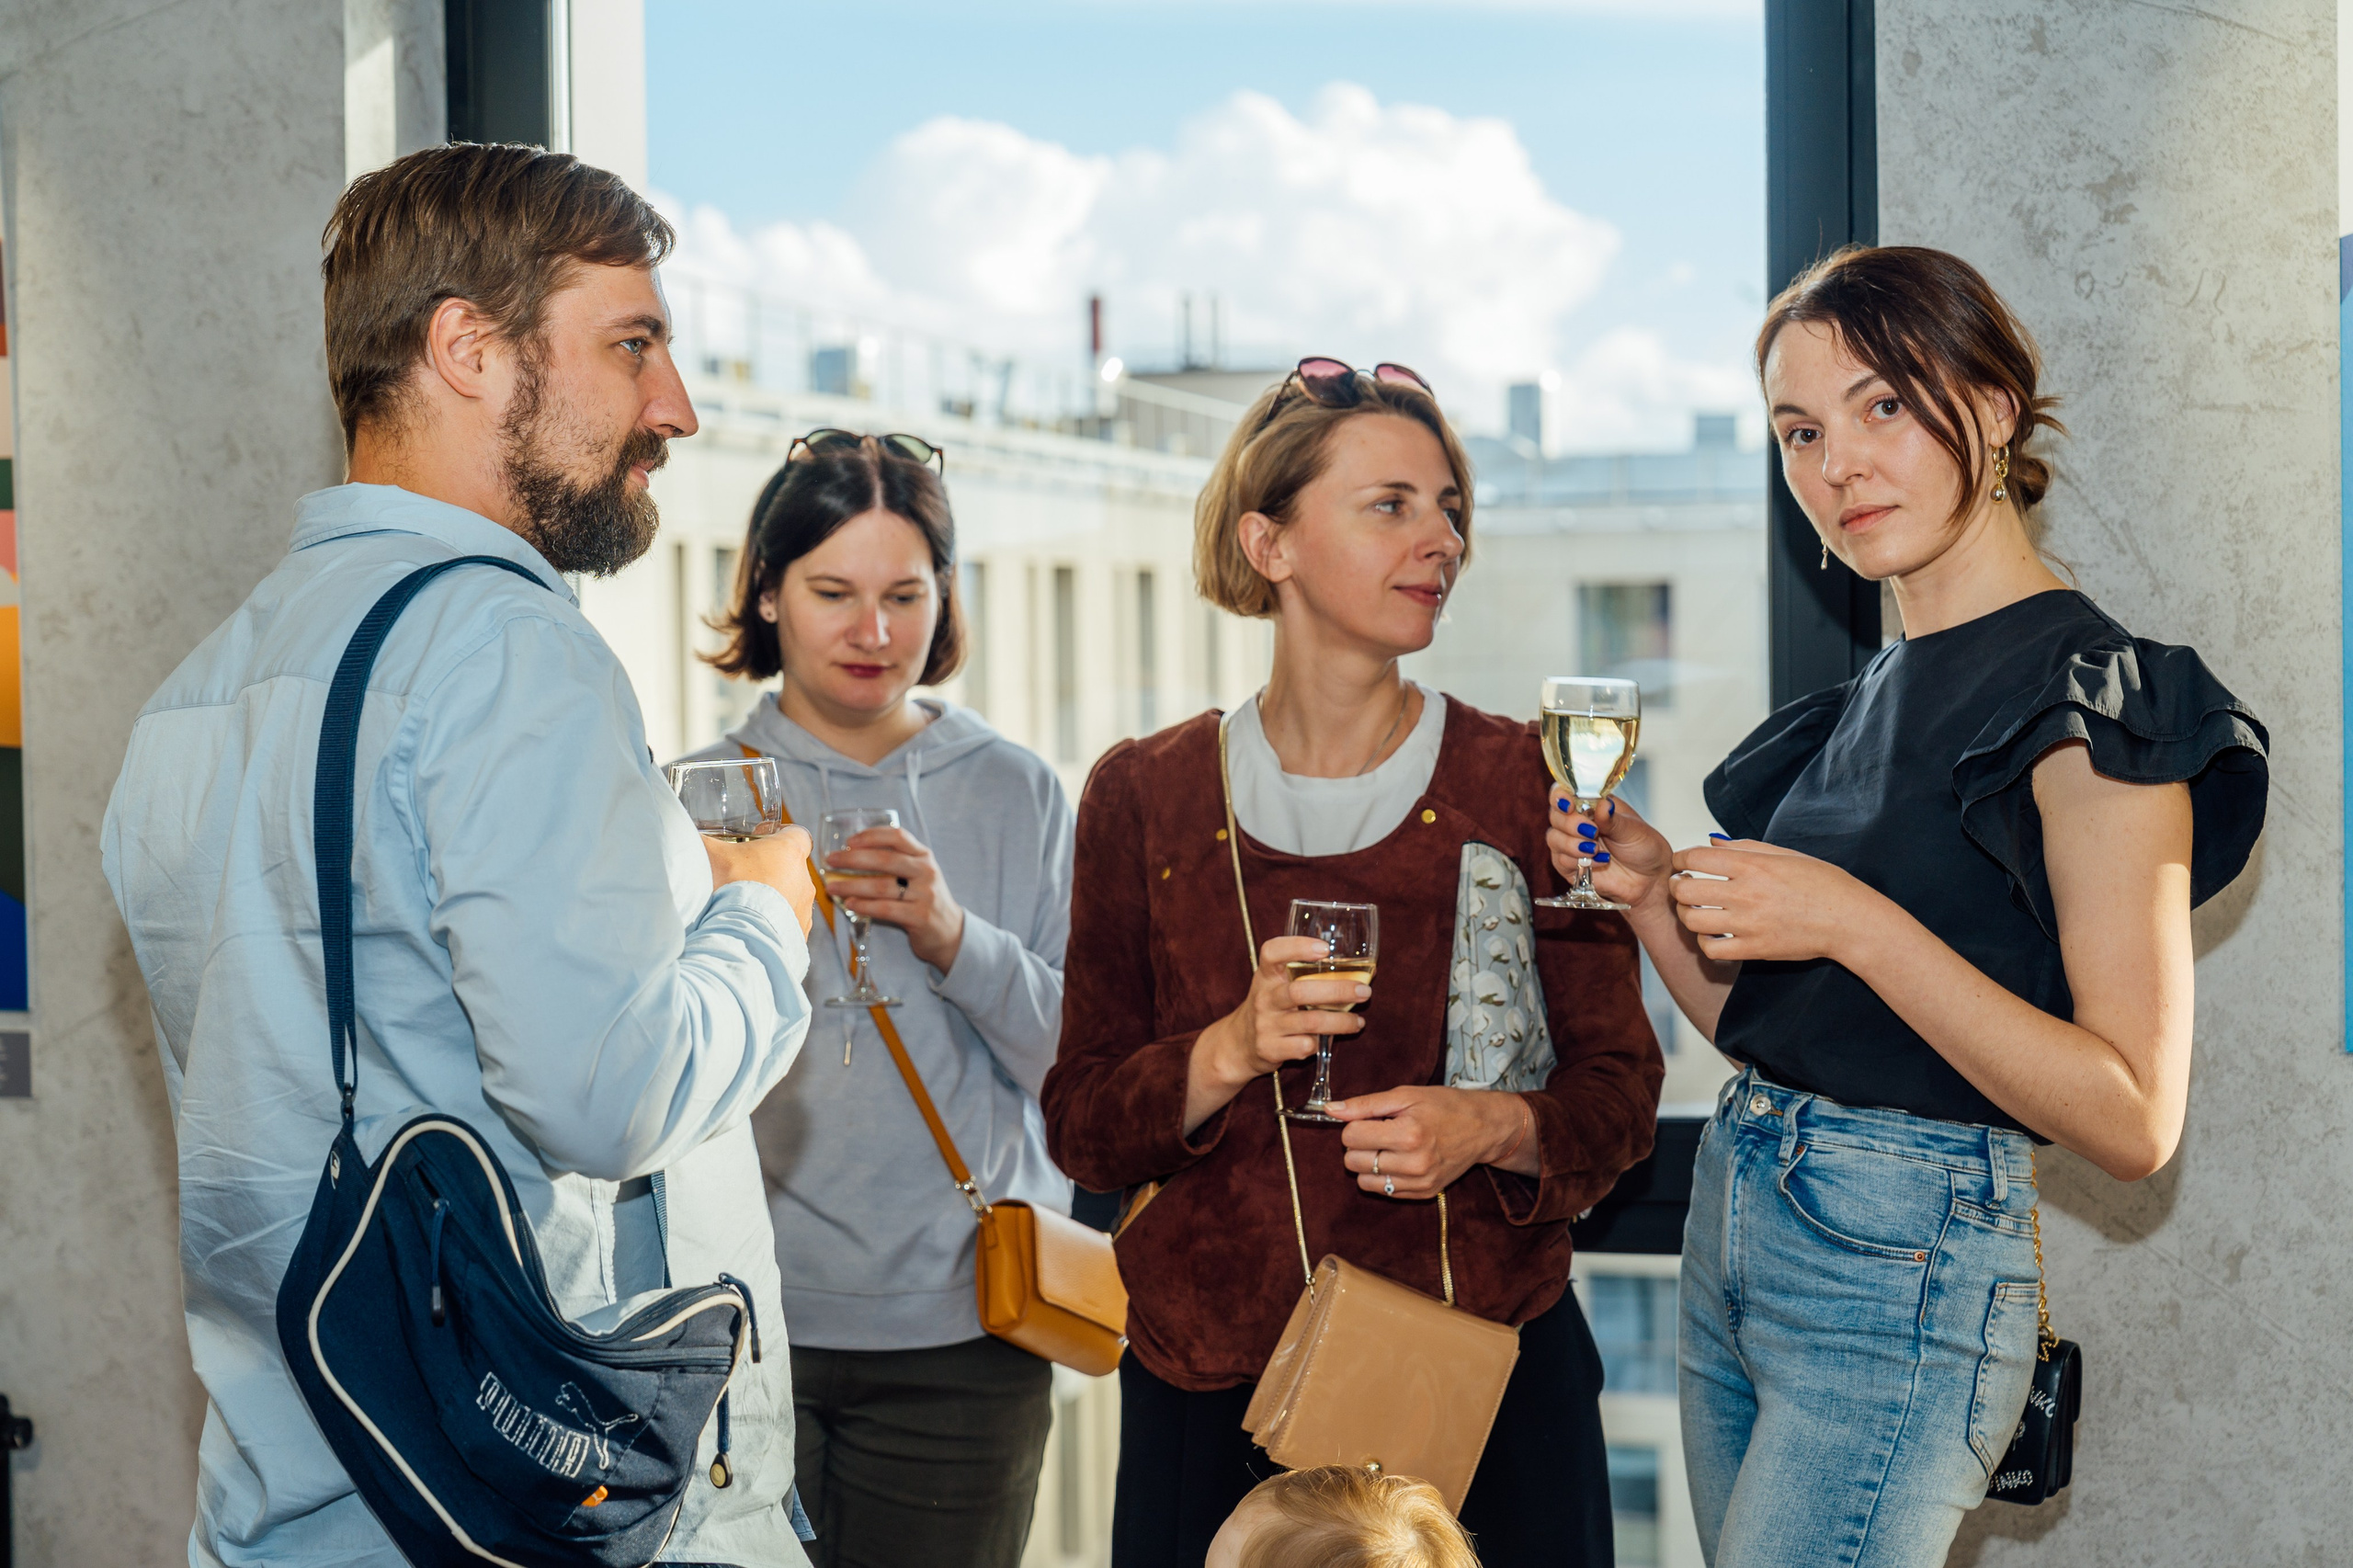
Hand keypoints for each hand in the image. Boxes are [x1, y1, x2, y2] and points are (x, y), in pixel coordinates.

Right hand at [705, 826, 816, 935]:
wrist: (735, 938)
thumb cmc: (725, 888)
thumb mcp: (708, 853)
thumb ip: (700, 839)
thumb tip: (683, 834)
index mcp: (789, 852)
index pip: (797, 834)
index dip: (780, 835)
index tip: (759, 840)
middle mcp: (803, 880)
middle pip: (791, 868)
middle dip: (770, 870)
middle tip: (743, 877)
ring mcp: (803, 910)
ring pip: (791, 898)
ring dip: (772, 899)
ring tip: (744, 907)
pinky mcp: (798, 934)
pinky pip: (787, 925)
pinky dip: (772, 925)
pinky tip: (750, 928)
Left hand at [823, 826, 966, 972]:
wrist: (949, 931)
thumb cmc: (924, 898)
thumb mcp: (918, 874)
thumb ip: (896, 861)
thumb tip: (852, 854)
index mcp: (924, 856)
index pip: (898, 836)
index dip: (871, 836)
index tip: (849, 841)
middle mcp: (926, 872)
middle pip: (885, 859)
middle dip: (853, 859)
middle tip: (830, 861)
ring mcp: (924, 895)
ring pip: (881, 886)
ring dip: (852, 885)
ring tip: (832, 887)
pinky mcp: (919, 917)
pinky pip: (885, 909)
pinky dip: (864, 906)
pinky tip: (849, 904)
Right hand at [1193, 936, 1370, 1095]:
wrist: (1238, 1044)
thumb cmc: (1271, 1007)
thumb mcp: (1275, 984)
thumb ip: (1302, 974)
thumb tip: (1358, 970)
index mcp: (1266, 975)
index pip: (1272, 952)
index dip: (1297, 946)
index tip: (1325, 948)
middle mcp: (1264, 998)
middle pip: (1299, 991)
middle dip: (1337, 991)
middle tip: (1364, 991)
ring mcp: (1265, 1024)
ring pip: (1309, 1022)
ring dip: (1340, 1022)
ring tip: (1358, 1022)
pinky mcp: (1269, 1048)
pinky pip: (1304, 1047)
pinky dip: (1320, 1044)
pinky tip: (1329, 1041)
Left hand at [1327, 1087, 1530, 1198]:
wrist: (1483, 1128)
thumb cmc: (1444, 1105)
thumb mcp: (1405, 1095)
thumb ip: (1366, 1104)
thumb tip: (1330, 1110)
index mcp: (1408, 1134)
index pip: (1351, 1137)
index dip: (1354, 1124)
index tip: (1371, 1119)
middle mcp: (1414, 1163)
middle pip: (1353, 1161)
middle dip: (1358, 1145)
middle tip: (1379, 1132)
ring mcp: (1420, 1182)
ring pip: (1363, 1182)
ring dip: (1368, 1164)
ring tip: (1388, 1148)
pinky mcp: (1424, 1194)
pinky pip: (1383, 1192)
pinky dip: (1383, 1177)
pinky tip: (1399, 1160)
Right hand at [1546, 789, 1674, 911]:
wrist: (1650, 878)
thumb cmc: (1644, 847)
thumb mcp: (1633, 830)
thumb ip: (1613, 819)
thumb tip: (1603, 804)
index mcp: (1592, 805)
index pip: (1564, 793)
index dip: (1560, 797)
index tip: (1568, 804)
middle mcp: (1578, 822)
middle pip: (1555, 816)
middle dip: (1570, 824)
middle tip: (1592, 832)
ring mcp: (1572, 844)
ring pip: (1553, 838)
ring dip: (1572, 844)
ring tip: (1596, 849)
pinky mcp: (1570, 865)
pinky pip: (1560, 860)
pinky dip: (1577, 860)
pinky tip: (1599, 861)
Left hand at [1667, 838, 1887, 964]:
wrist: (1848, 920)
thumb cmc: (1821, 882)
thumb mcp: (1785, 854)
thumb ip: (1744, 847)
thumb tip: (1711, 842)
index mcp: (1753, 865)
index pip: (1696, 857)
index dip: (1680, 859)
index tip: (1682, 863)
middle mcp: (1746, 893)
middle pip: (1686, 890)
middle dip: (1678, 886)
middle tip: (1682, 886)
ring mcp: (1748, 924)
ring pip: (1693, 920)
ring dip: (1686, 913)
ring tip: (1694, 909)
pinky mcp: (1754, 949)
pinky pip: (1711, 948)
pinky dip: (1704, 941)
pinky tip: (1712, 933)